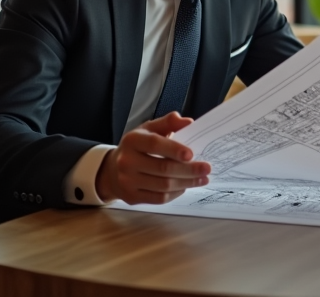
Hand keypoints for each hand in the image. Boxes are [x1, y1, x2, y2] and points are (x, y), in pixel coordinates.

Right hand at [95, 112, 210, 204]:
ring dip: (187, 183)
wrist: (112, 170)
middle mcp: (126, 162)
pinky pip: (158, 198)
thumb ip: (168, 123)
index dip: (174, 149)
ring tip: (203, 178)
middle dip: (189, 170)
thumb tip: (188, 121)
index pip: (154, 144)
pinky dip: (176, 193)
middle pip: (162, 168)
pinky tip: (186, 186)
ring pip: (163, 186)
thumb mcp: (149, 129)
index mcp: (132, 140)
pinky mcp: (131, 197)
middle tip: (207, 168)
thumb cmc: (138, 146)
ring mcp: (127, 182)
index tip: (192, 154)